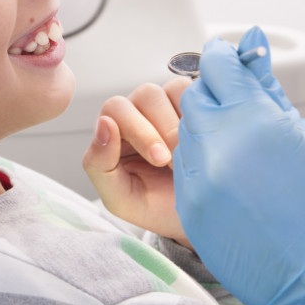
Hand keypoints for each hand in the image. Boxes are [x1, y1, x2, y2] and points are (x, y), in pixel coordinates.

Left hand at [83, 78, 191, 247]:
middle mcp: (141, 110)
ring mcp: (171, 103)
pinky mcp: (199, 103)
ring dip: (184, 122)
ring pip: (173, 88)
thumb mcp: (121, 198)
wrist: (197, 217)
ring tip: (192, 153)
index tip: (160, 159)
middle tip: (176, 161)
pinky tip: (206, 140)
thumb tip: (104, 124)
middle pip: (146, 94)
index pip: (116, 108)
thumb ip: (99, 164)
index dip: (138, 130)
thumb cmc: (156, 207)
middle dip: (163, 129)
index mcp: (116, 130)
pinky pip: (198, 91)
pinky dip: (203, 114)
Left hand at [173, 27, 304, 304]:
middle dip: (214, 96)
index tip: (229, 59)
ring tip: (241, 151)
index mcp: (253, 120)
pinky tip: (231, 175)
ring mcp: (199, 174)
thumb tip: (252, 45)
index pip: (219, 66)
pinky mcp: (189, 201)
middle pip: (195, 95)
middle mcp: (218, 144)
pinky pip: (186, 163)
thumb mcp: (302, 137)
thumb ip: (268, 89)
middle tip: (239, 110)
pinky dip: (202, 160)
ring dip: (207, 129)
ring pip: (187, 129)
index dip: (226, 58)